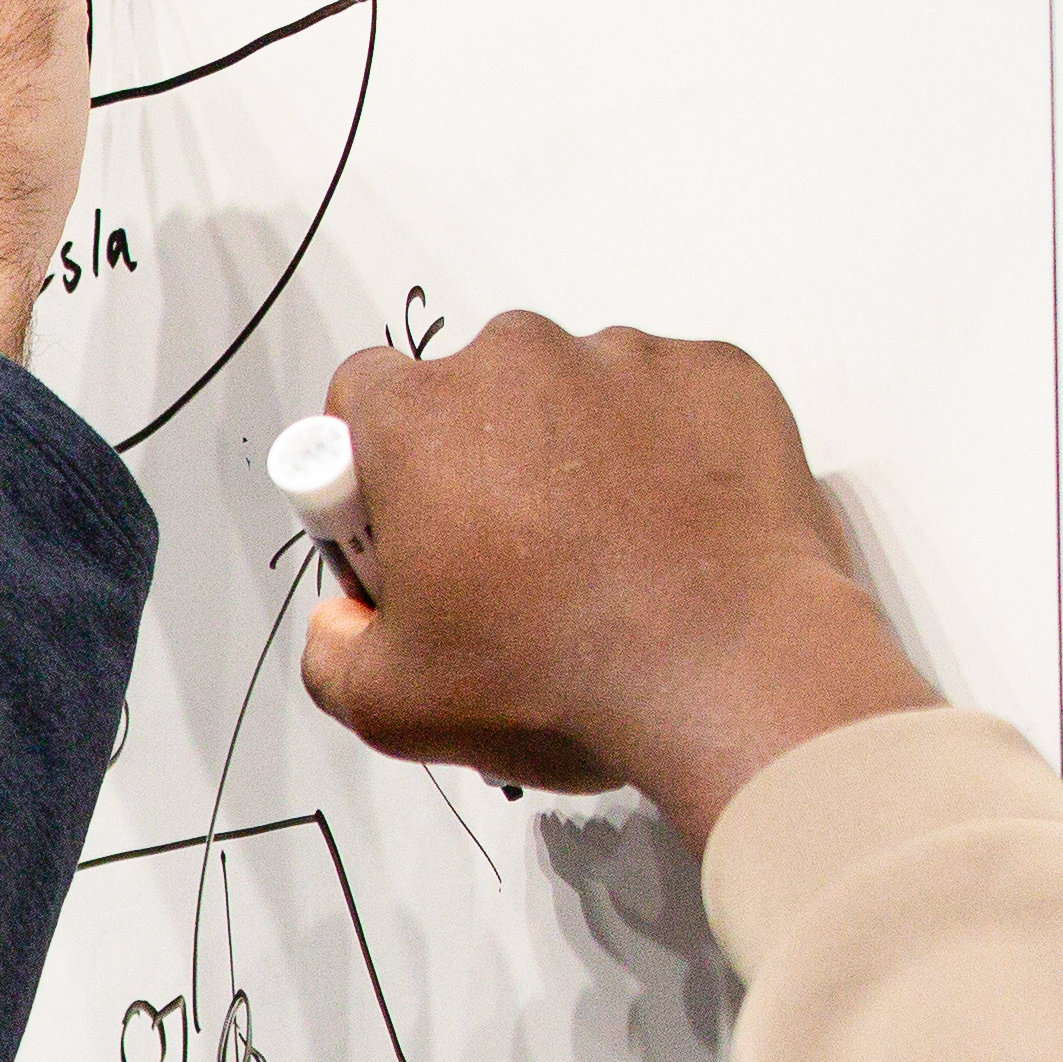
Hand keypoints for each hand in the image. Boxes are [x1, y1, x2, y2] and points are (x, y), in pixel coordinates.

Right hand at [293, 315, 939, 836]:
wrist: (731, 672)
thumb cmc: (562, 676)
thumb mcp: (387, 703)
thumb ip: (331, 648)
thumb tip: (345, 621)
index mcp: (419, 420)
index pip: (360, 394)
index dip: (370, 466)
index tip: (401, 525)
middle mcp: (518, 360)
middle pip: (470, 392)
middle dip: (477, 459)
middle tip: (509, 559)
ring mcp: (627, 359)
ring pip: (574, 394)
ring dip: (575, 454)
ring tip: (606, 554)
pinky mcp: (716, 373)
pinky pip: (669, 400)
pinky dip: (665, 451)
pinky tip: (670, 531)